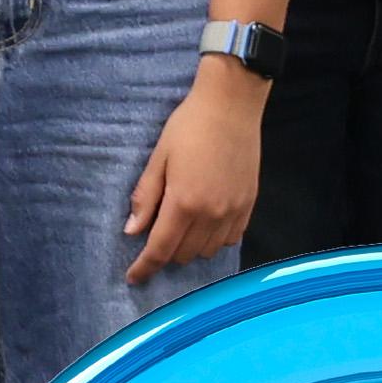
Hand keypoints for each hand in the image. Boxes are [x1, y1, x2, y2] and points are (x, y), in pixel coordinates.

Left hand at [127, 62, 267, 281]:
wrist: (232, 105)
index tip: (133, 277)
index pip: (160, 249)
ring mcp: (233, 211)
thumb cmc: (189, 126)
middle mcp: (211, 214)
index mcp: (184, 202)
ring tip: (181, 226)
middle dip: (165, 252)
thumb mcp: (159, 157)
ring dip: (190, 247)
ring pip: (208, 251)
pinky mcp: (249, 204)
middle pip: (183, 254)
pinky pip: (230, 239)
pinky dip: (214, 239)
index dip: (144, 267)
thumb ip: (146, 197)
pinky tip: (205, 223)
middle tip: (155, 232)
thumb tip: (132, 231)